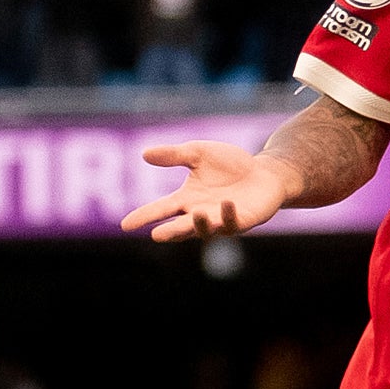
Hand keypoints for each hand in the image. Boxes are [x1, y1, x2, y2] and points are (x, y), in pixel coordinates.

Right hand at [122, 140, 299, 241]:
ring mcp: (220, 221)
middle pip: (180, 227)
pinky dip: (228, 215)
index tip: (125, 225)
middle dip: (170, 232)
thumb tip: (144, 153)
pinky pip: (232, 223)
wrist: (264, 173)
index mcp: (186, 199)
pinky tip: (227, 203)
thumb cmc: (229, 165)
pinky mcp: (242, 221)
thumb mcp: (199, 153)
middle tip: (157, 235)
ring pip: (206, 229)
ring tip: (195, 212)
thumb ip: (174, 155)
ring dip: (200, 224)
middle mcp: (200, 214)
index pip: (160, 209)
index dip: (143, 217)